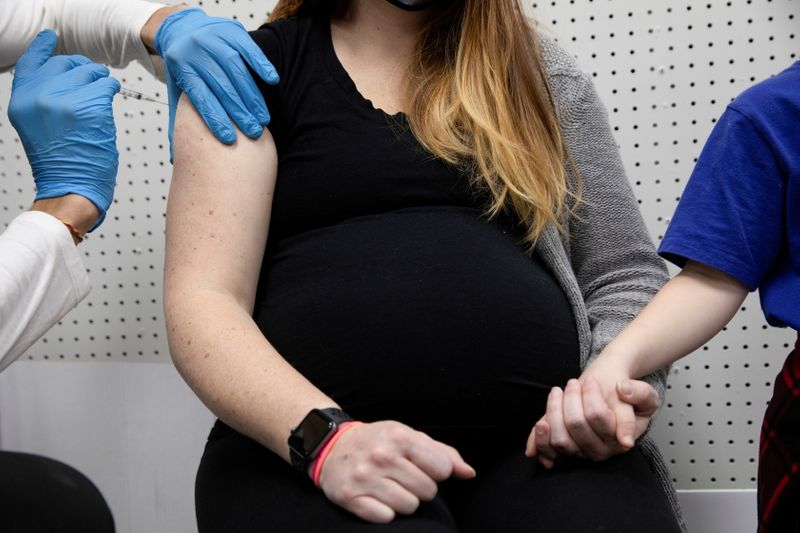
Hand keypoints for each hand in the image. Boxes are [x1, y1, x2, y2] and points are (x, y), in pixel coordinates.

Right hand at [8, 30, 119, 230]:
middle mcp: (38, 97)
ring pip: (90, 72)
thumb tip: (63, 76)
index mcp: (21, 101)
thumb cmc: (61, 163)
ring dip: (100, 81)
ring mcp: (64, 101)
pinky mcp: (89, 107)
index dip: (42, 49)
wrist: (71, 188)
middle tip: (92, 81)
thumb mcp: (36, 126)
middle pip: (65, 64)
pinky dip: (111, 90)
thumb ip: (42, 98)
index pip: (29, 63)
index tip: (50, 39)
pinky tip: (110, 99)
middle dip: (82, 69)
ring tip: (101, 96)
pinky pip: (106, 85)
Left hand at [153, 7, 279, 153]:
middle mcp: (198, 51)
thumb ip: (178, 119)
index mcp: (183, 67)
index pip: (201, 98)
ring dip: (252, 96)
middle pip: (222, 87)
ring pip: (237, 71)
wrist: (182, 27)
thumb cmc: (184, 65)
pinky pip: (249, 50)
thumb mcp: (176, 89)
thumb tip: (175, 157)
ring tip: (263, 118)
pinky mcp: (232, 31)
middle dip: (239, 112)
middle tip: (253, 133)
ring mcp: (215, 39)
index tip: (230, 140)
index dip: (216, 119)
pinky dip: (261, 65)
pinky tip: (272, 82)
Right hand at [317, 421, 475, 523]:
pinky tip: (375, 496)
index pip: (442, 469)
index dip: (436, 471)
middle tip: (402, 477)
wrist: (332, 446)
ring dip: (403, 501)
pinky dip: (384, 511)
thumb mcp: (409, 436)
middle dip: (420, 487)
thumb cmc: (378, 441)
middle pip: (427, 491)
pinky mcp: (349, 497)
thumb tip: (468, 473)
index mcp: (399, 436)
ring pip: (408, 506)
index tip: (422, 466)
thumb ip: (443, 453)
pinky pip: (385, 517)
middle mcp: (381, 455)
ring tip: (389, 486)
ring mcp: (364, 477)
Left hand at [525, 368, 659, 467]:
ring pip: (559, 438)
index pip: (597, 416)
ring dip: (553, 410)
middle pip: (575, 425)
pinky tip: (541, 425)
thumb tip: (624, 392)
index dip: (591, 395)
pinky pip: (547, 451)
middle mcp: (599, 451)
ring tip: (557, 391)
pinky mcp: (562, 452)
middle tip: (573, 382)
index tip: (591, 381)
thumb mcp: (645, 394)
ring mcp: (579, 453)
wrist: (608, 398)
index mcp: (619, 439)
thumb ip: (640, 393)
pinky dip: (538, 441)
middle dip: (571, 398)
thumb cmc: (623, 396)